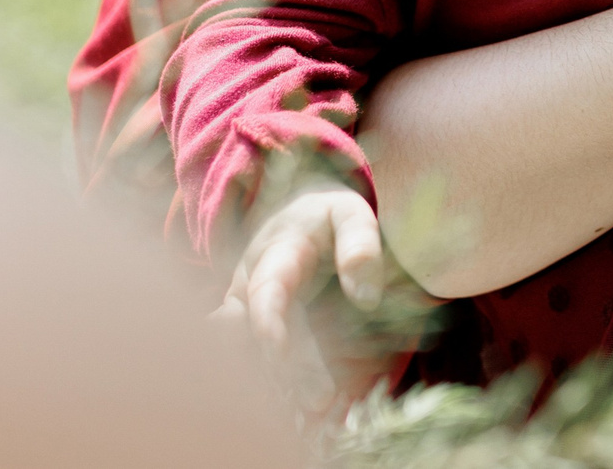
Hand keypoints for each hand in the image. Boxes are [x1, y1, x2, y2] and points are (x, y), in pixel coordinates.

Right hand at [211, 183, 389, 420]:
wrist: (292, 205)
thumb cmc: (327, 212)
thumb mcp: (350, 213)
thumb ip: (360, 247)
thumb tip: (366, 299)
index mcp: (276, 254)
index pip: (266, 290)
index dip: (269, 322)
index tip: (278, 351)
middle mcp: (250, 283)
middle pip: (261, 331)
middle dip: (286, 367)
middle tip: (319, 400)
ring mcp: (246, 306)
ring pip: (252, 349)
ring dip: (278, 379)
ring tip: (314, 407)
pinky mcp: (251, 323)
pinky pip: (254, 353)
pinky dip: (273, 376)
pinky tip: (296, 403)